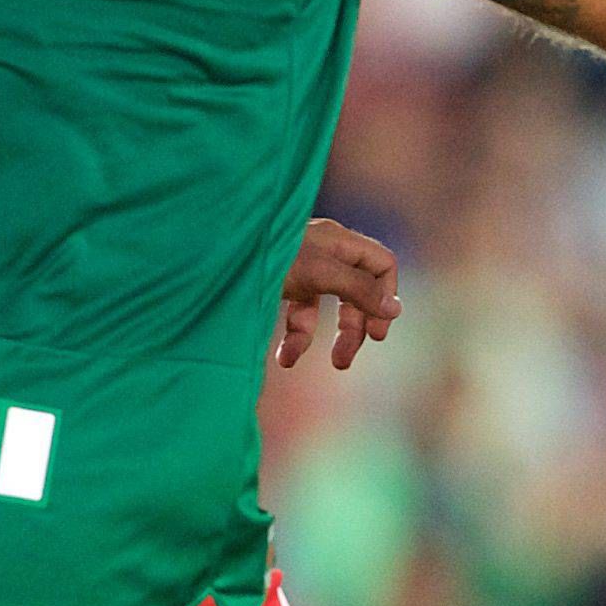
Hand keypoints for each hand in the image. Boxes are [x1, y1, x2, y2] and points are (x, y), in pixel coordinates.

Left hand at [275, 217, 402, 369]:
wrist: (211, 250)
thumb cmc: (268, 253)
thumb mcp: (317, 272)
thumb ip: (357, 289)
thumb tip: (395, 309)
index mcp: (339, 241)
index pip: (381, 265)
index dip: (385, 296)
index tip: (376, 332)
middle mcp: (324, 253)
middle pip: (357, 291)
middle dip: (353, 327)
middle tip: (344, 359)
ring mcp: (301, 269)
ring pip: (325, 307)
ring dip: (322, 338)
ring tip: (306, 363)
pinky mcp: (279, 284)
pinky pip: (296, 313)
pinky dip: (294, 336)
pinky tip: (283, 358)